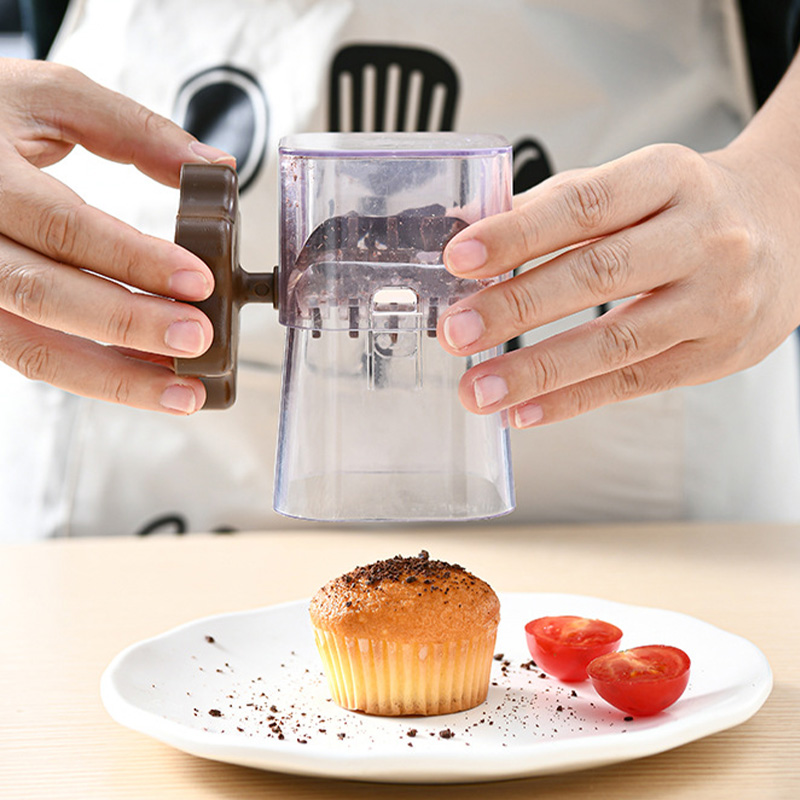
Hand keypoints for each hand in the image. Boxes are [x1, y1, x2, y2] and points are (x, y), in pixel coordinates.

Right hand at [0, 58, 234, 413]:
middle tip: (197, 340)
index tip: (198, 281)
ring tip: (184, 393)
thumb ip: (133, 129)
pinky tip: (147, 380)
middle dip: (128, 326)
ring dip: (115, 377)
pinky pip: (33, 356)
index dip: (134, 258)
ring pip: (32, 348)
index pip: (63, 225)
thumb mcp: (50, 97)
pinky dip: (95, 375)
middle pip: (43, 295)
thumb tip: (213, 165)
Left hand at [438, 104, 799, 426]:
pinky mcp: (718, 354)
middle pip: (598, 275)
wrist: (788, 229)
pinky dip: (571, 400)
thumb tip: (473, 233)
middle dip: (517, 308)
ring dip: (536, 371)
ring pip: (617, 341)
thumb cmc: (688, 207)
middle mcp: (702, 237)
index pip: (586, 205)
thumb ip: (557, 206)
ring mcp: (717, 300)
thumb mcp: (634, 183)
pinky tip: (523, 411)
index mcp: (670, 178)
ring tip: (479, 389)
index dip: (519, 233)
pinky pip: (634, 382)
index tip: (460, 259)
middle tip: (457, 333)